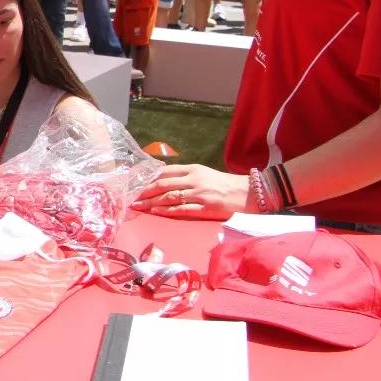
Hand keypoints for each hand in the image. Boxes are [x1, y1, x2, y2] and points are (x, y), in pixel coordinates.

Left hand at [133, 164, 249, 219]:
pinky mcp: (207, 208)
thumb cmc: (223, 184)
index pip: (164, 171)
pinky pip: (183, 209)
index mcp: (193, 169)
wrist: (248, 193)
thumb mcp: (203, 173)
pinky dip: (167, 210)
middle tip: (131, 196)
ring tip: (138, 206)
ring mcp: (200, 194)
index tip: (133, 182)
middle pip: (163, 184)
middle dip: (144, 191)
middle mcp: (194, 180)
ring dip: (151, 202)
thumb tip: (160, 175)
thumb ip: (183, 174)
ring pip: (170, 197)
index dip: (147, 177)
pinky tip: (156, 212)